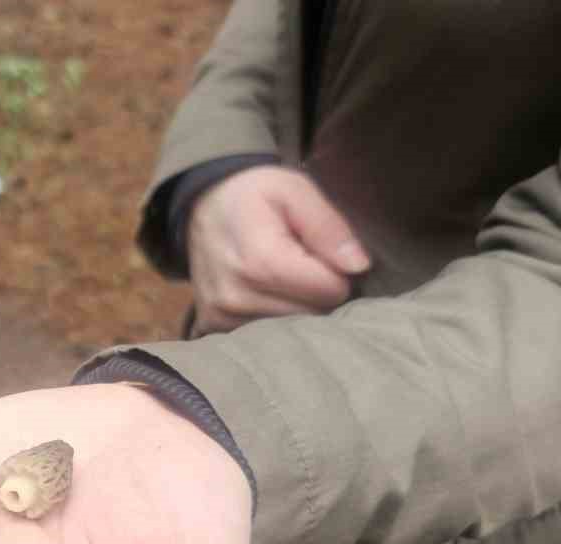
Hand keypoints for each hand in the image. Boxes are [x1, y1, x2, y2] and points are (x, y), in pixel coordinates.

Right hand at [188, 165, 368, 334]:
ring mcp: (221, 317)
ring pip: (291, 330)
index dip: (337, 272)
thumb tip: (359, 267)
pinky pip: (264, 335)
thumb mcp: (294, 191)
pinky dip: (273, 317)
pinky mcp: (212, 327)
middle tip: (303, 264)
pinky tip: (265, 293)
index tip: (321, 254)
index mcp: (260, 262)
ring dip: (296, 307)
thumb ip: (328, 227)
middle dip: (317, 293)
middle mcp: (236, 298)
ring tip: (283, 278)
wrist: (201, 204)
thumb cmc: (253, 193)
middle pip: (312, 316)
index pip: (330, 292)